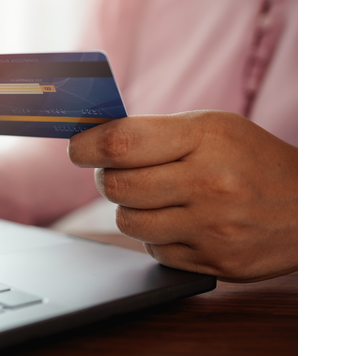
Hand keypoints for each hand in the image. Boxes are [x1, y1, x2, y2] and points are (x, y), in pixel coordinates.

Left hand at [68, 110, 297, 281]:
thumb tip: (95, 141)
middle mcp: (209, 184)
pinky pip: (154, 250)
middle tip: (115, 172)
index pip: (123, 142)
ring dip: (129, 209)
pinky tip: (180, 221)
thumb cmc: (252, 160)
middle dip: (105, 178)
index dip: (87, 146)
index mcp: (206, 138)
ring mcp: (212, 228)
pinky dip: (156, 235)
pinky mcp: (213, 262)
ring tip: (153, 197)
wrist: (312, 208)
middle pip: (117, 186)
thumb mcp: (214, 128)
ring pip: (128, 222)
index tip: (77, 148)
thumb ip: (156, 133)